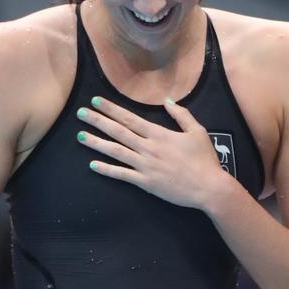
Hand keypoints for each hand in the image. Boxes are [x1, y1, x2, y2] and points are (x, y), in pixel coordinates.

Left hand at [77, 96, 231, 209]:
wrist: (208, 187)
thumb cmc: (205, 159)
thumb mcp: (197, 131)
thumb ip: (182, 115)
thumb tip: (167, 101)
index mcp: (159, 134)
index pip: (130, 118)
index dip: (112, 109)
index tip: (96, 102)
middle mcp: (148, 148)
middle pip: (118, 132)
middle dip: (98, 121)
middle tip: (80, 113)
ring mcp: (145, 166)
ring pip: (116, 151)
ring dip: (96, 143)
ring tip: (80, 135)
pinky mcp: (146, 182)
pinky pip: (122, 174)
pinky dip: (107, 169)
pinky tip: (93, 165)